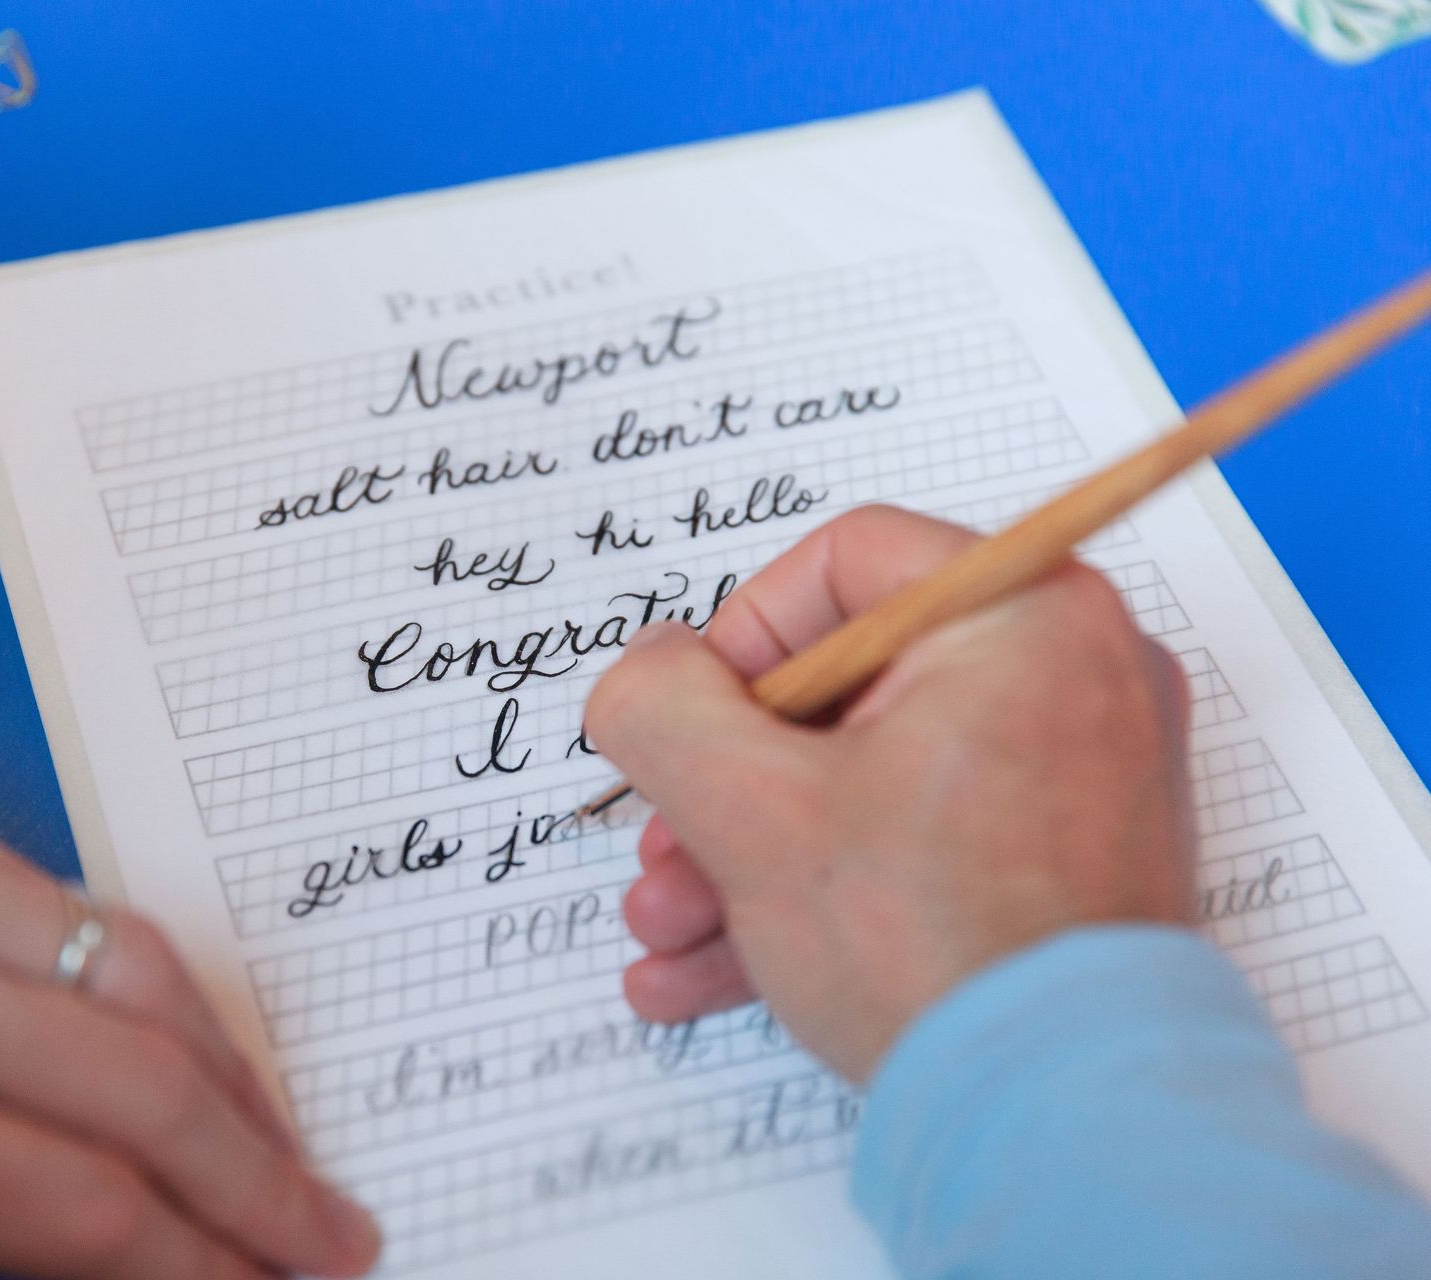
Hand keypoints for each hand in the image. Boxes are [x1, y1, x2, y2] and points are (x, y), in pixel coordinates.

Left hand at [0, 754, 379, 1278]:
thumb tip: (100, 1261)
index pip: (88, 1204)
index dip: (204, 1269)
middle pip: (141, 1082)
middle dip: (257, 1177)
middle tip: (331, 1236)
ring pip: (128, 961)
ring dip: (225, 1066)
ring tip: (277, 1141)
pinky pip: (54, 885)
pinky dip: (127, 971)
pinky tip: (163, 1034)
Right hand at [585, 506, 1196, 1082]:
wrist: (1066, 1130)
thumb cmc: (935, 949)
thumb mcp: (752, 809)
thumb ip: (662, 708)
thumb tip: (645, 672)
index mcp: (1025, 617)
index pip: (844, 562)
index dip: (737, 639)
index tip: (686, 722)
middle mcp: (1071, 679)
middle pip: (844, 688)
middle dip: (725, 780)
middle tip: (665, 846)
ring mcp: (1075, 779)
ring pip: (868, 779)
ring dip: (748, 850)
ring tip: (669, 929)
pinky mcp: (1062, 868)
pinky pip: (917, 844)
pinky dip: (821, 891)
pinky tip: (710, 969)